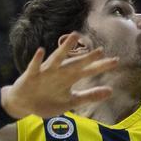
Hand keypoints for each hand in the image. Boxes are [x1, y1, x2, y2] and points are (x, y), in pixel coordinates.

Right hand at [1, 33, 118, 118]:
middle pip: (76, 63)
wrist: (23, 104)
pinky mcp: (31, 76)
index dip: (101, 66)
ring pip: (56, 58)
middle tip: (100, 51)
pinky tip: (40, 50)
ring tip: (73, 36)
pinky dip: (37, 59)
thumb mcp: (71, 101)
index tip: (116, 61)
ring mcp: (45, 72)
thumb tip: (111, 91)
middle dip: (87, 58)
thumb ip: (89, 96)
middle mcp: (60, 72)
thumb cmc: (48, 100)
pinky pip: (34, 67)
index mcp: (70, 78)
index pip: (88, 71)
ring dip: (64, 48)